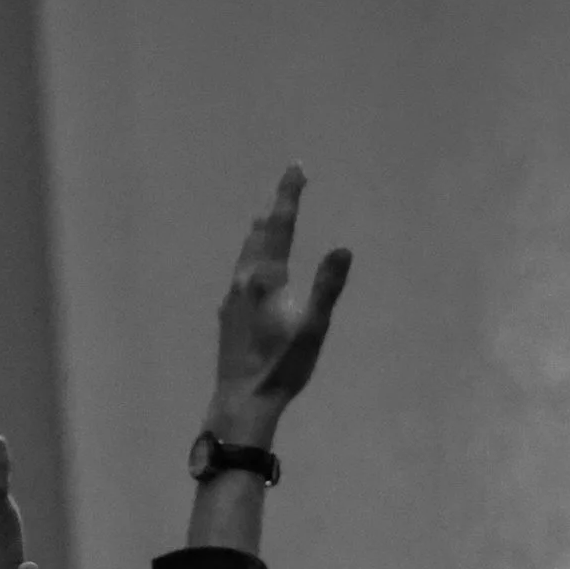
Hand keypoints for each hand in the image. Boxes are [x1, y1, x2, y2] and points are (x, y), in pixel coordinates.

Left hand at [210, 166, 350, 438]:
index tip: (296, 168)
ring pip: (246, 253)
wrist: (242, 400)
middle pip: (259, 234)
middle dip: (276, 208)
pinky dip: (252, 254)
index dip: (288, 195)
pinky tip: (253, 264)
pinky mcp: (227, 314)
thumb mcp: (314, 327)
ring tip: (268, 215)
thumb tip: (342, 248)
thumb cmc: (282, 367)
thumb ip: (327, 286)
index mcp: (265, 279)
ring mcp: (231, 298)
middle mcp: (243, 281)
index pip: (279, 226)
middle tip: (288, 184)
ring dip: (260, 231)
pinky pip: (241, 271)